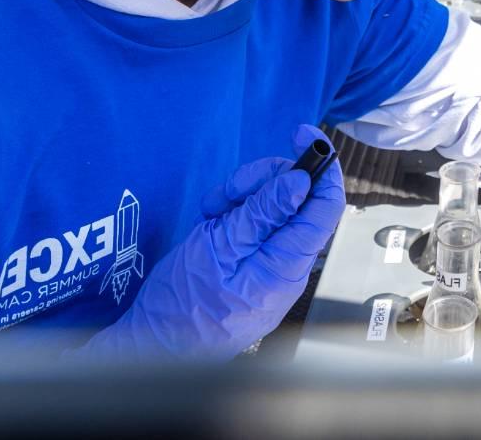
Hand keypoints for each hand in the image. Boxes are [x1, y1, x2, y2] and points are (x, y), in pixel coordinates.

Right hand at [77, 125, 346, 360]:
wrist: (155, 345)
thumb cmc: (184, 305)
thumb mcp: (219, 249)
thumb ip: (262, 214)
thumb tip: (301, 181)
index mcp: (288, 262)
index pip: (325, 206)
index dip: (320, 166)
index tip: (300, 135)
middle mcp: (286, 261)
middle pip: (295, 198)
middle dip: (263, 180)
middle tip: (230, 191)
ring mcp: (267, 260)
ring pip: (271, 206)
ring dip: (242, 196)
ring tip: (213, 210)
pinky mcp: (248, 260)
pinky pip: (252, 224)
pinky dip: (231, 213)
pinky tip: (211, 219)